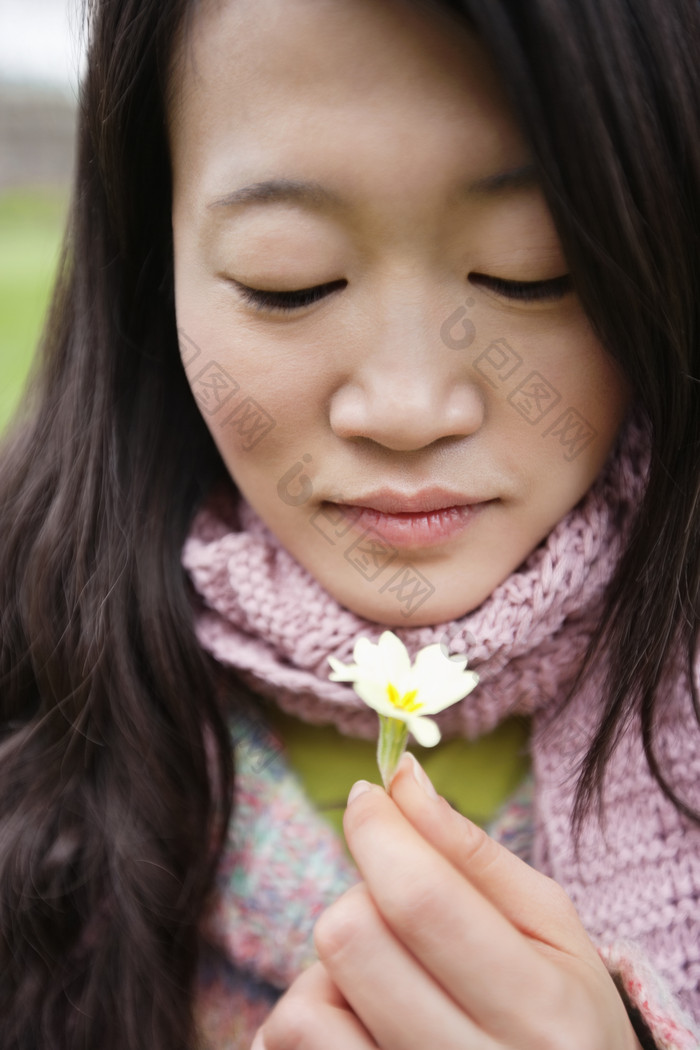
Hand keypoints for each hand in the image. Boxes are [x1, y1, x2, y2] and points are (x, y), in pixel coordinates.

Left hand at [253, 753, 643, 1048]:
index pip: (420, 899)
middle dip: (362, 897)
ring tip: (386, 972)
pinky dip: (312, 1011)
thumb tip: (402, 780)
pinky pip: (293, 1044)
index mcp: (538, 1008)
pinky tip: (360, 1013)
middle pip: (351, 939)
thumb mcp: (547, 922)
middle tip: (399, 909)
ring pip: (308, 1002)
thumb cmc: (562, 1007)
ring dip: (333, 965)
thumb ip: (471, 850)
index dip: (377, 830)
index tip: (369, 797)